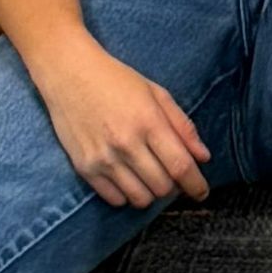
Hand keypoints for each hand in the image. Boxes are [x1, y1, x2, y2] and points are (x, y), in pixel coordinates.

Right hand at [36, 42, 211, 208]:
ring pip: (140, 198)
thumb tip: (203, 157)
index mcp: (148, 121)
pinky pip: (114, 200)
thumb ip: (182, 126)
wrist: (68, 72)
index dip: (196, 185)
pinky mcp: (84, 167)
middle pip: (162, 187)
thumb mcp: (156, 93)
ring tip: (148, 176)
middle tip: (169, 174)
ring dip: (150, 192)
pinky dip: (126, 195)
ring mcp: (103, 158)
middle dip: (173, 186)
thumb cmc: (116, 80)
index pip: (180, 167)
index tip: (201, 192)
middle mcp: (126, 143)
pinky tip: (127, 177)